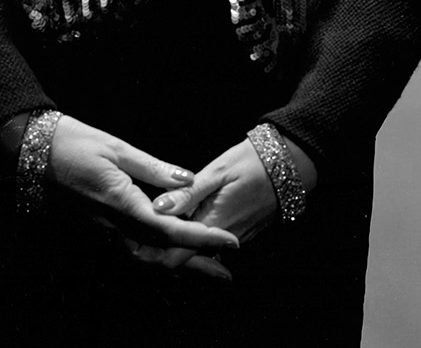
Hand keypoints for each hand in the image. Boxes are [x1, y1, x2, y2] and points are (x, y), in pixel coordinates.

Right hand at [45, 116, 239, 267]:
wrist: (34, 153)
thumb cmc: (76, 144)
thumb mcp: (120, 149)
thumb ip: (156, 169)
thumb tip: (190, 181)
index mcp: (123, 205)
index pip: (172, 231)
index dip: (204, 239)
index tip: (231, 243)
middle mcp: (114, 226)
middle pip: (162, 257)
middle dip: (196, 266)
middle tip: (226, 274)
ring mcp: (105, 231)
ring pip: (148, 258)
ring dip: (177, 265)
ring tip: (205, 268)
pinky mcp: (100, 228)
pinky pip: (134, 249)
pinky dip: (157, 255)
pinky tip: (170, 251)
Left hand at [127, 133, 317, 279]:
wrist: (290, 164)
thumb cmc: (252, 162)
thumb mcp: (217, 171)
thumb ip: (187, 193)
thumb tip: (157, 208)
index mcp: (214, 223)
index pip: (176, 254)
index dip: (152, 251)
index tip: (131, 241)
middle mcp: (224, 238)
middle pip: (185, 259)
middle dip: (159, 253)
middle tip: (133, 241)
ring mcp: (234, 238)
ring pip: (198, 253)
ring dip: (175, 246)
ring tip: (148, 232)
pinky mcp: (240, 233)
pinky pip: (211, 244)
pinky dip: (193, 240)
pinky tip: (179, 225)